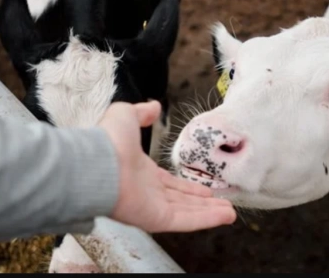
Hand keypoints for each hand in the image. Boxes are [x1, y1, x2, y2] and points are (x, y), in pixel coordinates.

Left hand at [98, 101, 236, 232]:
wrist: (97, 162)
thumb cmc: (108, 140)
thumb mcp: (126, 115)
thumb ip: (142, 112)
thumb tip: (154, 106)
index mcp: (141, 173)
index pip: (169, 184)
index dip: (188, 186)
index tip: (205, 188)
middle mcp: (148, 193)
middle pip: (182, 201)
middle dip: (203, 203)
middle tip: (222, 203)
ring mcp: (152, 207)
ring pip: (188, 212)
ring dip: (210, 213)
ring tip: (231, 213)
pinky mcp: (156, 219)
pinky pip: (186, 221)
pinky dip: (207, 220)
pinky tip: (225, 216)